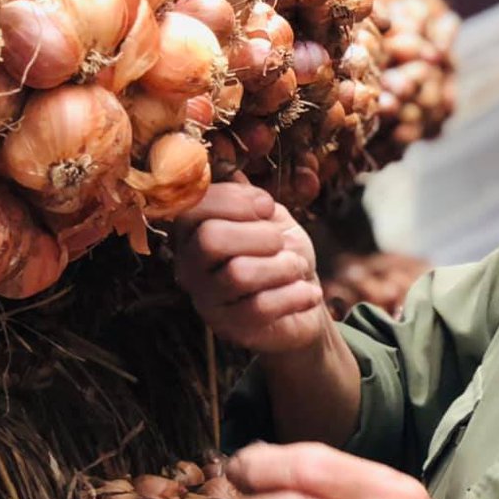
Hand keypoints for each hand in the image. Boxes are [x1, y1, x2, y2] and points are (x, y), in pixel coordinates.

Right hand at [173, 182, 327, 354]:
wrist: (302, 299)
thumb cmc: (279, 253)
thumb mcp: (268, 218)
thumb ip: (248, 197)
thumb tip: (234, 170)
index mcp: (192, 233)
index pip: (193, 208)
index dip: (235, 200)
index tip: (268, 206)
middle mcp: (190, 267)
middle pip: (211, 239)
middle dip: (259, 234)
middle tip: (281, 241)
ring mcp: (208, 300)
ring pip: (238, 274)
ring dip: (282, 266)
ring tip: (297, 267)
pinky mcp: (232, 328)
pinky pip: (261, 307)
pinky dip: (295, 295)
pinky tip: (308, 292)